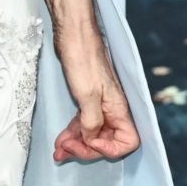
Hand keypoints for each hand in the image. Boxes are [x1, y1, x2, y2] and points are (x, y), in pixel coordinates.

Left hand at [53, 33, 140, 162]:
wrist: (72, 34)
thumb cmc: (83, 59)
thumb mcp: (87, 95)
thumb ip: (92, 123)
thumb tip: (91, 141)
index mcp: (118, 109)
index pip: (128, 141)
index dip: (110, 149)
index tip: (90, 143)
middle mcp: (111, 109)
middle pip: (106, 140)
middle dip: (86, 149)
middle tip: (65, 150)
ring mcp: (98, 104)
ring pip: (91, 133)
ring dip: (76, 144)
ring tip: (58, 151)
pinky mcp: (85, 98)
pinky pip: (82, 122)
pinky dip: (72, 133)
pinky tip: (60, 139)